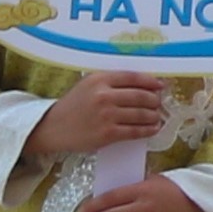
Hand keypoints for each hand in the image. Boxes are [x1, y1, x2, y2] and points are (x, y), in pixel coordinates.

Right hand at [25, 69, 175, 160]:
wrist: (51, 128)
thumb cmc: (74, 106)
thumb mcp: (89, 86)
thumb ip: (113, 83)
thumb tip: (147, 85)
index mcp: (99, 80)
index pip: (134, 77)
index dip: (151, 81)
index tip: (161, 86)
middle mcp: (103, 96)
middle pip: (142, 96)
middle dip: (155, 101)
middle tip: (158, 103)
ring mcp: (106, 115)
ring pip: (142, 114)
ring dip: (154, 116)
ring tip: (156, 117)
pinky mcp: (107, 134)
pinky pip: (136, 131)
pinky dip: (148, 130)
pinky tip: (153, 128)